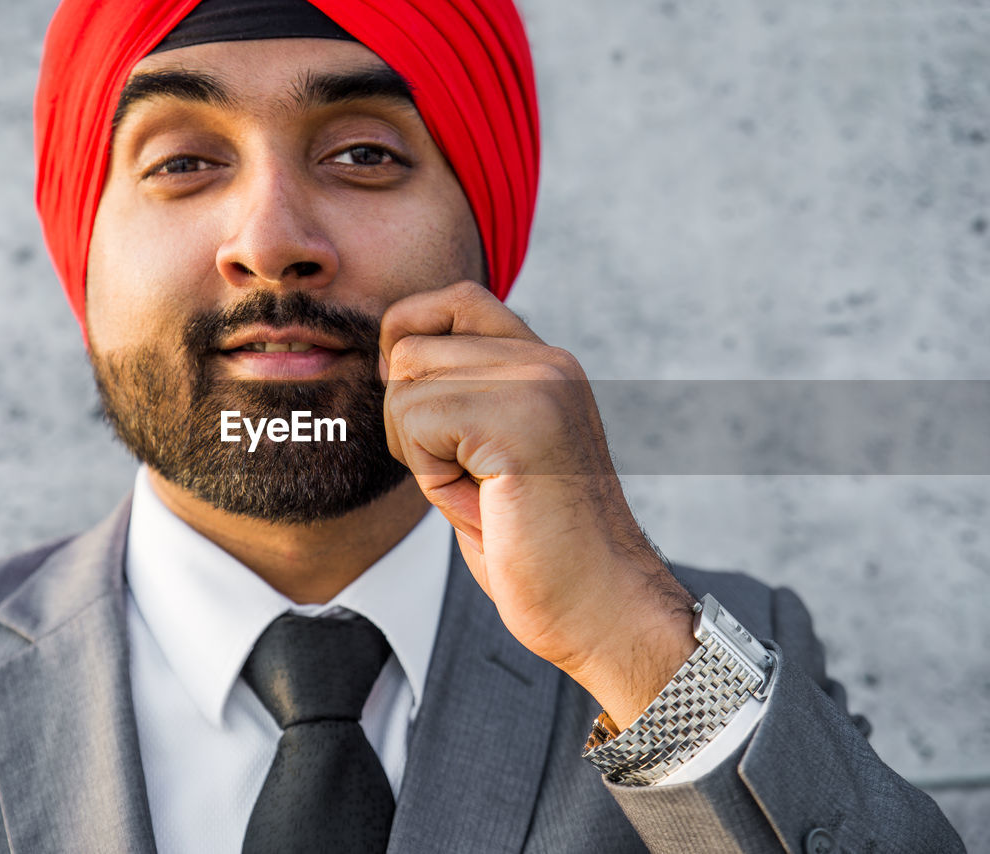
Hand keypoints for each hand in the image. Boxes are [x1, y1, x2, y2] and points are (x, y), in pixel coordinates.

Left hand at [378, 282, 697, 724]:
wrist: (599, 608)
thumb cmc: (538, 549)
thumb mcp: (490, 455)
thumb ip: (458, 400)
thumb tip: (390, 361)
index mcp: (545, 364)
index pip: (454, 299)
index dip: (411, 337)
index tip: (417, 409)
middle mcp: (546, 360)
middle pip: (409, 345)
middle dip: (408, 420)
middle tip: (462, 476)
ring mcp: (536, 383)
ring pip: (404, 384)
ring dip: (418, 452)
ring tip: (478, 493)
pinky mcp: (518, 419)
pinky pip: (414, 422)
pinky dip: (429, 476)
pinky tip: (480, 504)